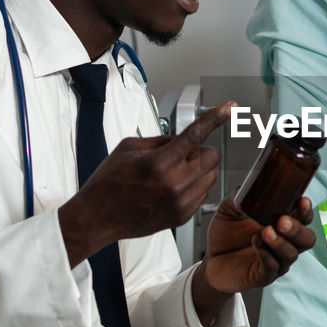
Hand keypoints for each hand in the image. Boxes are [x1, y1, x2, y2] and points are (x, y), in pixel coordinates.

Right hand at [58, 103, 232, 264]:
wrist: (97, 218)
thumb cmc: (108, 184)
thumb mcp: (129, 149)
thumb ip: (162, 140)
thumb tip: (183, 138)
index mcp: (159, 163)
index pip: (196, 134)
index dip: (215, 117)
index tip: (229, 108)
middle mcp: (174, 184)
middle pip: (211, 156)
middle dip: (200, 151)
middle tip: (179, 156)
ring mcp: (181, 203)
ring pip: (210, 176)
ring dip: (197, 170)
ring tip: (170, 175)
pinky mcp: (182, 216)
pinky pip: (202, 193)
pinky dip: (192, 187)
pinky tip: (170, 189)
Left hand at [200, 196, 316, 295]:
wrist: (211, 260)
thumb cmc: (226, 235)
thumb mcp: (231, 210)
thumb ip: (241, 197)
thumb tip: (248, 185)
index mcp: (282, 225)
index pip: (304, 218)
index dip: (306, 210)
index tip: (302, 200)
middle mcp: (284, 244)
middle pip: (307, 239)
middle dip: (297, 229)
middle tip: (282, 221)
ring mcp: (277, 261)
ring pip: (291, 254)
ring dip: (280, 242)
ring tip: (265, 232)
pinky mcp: (264, 276)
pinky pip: (272, 268)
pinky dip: (266, 255)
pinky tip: (256, 243)